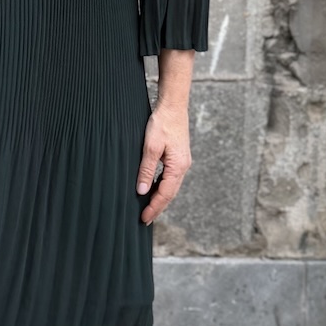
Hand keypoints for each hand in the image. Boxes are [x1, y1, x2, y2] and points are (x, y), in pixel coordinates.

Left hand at [136, 101, 191, 223]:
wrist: (173, 106)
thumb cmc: (162, 123)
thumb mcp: (151, 147)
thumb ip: (147, 170)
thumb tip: (142, 191)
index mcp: (178, 167)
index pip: (165, 194)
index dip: (154, 207)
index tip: (144, 218)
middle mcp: (183, 167)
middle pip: (170, 193)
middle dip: (158, 207)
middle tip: (145, 219)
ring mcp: (182, 162)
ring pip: (171, 186)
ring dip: (160, 198)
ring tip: (148, 208)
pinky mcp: (179, 157)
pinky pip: (171, 178)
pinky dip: (162, 187)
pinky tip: (154, 189)